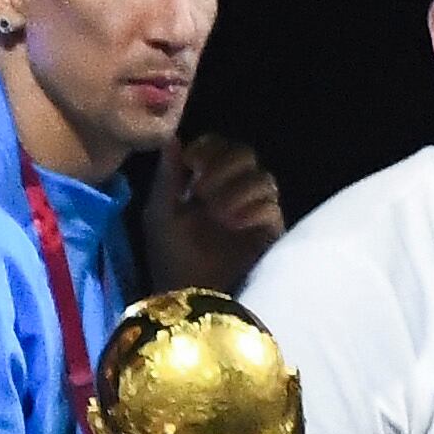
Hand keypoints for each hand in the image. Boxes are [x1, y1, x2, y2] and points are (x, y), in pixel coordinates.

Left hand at [141, 132, 285, 295]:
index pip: (220, 146)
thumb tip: (174, 137)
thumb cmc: (170, 256)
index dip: (210, 147)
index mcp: (208, 181)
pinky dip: (253, 210)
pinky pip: (273, 208)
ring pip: (264, 178)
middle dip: (224, 166)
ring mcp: (255, 211)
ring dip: (237, 190)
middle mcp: (235, 191)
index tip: (192, 161)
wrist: (187, 296)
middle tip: (202, 190)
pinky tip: (233, 224)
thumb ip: (168, 176)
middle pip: (247, 154)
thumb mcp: (160, 214)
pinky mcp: (271, 233)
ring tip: (216, 213)